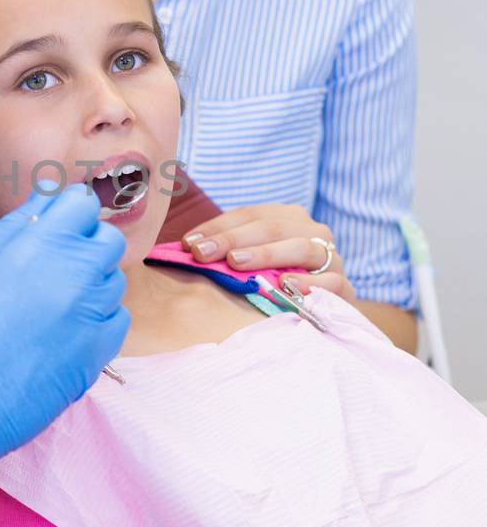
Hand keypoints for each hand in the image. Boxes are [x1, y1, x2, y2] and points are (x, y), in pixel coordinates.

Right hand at [0, 183, 128, 481]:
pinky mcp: (97, 356)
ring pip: (114, 280)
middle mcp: (72, 278)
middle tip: (53, 265)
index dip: (69, 211)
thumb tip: (43, 197)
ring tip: (51, 304)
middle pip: (108, 240)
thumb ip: (12, 227)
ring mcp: (89, 318)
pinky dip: (98, 319)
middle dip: (86, 244)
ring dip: (91, 282)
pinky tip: (65, 330)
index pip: (81, 204)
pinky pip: (117, 320)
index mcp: (36, 249)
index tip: (56, 226)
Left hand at [182, 203, 354, 301]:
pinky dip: (308, 283)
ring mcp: (331, 259)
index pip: (249, 215)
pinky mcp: (344, 287)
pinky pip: (330, 282)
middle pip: (271, 227)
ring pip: (301, 247)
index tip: (187, 243)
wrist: (324, 311)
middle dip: (231, 239)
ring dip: (266, 254)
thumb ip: (228, 251)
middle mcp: (313, 232)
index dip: (217, 227)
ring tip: (235, 263)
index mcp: (289, 219)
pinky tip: (285, 286)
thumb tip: (183, 248)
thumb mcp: (254, 262)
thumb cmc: (279, 283)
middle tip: (201, 253)